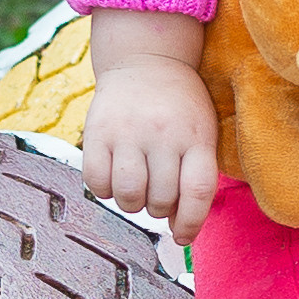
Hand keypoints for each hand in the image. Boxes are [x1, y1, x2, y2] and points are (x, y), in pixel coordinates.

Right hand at [82, 12, 219, 241]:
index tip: (183, 237)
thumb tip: (181, 231)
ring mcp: (129, 132)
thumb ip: (196, 175)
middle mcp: (163, 135)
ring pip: (128, 195)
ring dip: (131, 204)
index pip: (198, 191)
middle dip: (159, 210)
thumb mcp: (202, 132)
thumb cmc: (180, 108)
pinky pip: (96, 181)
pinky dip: (104, 191)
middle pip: (161, 199)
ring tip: (135, 190)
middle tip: (156, 197)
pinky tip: (113, 178)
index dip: (192, 223)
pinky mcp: (97, 132)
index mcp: (197, 137)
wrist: (146, 61)